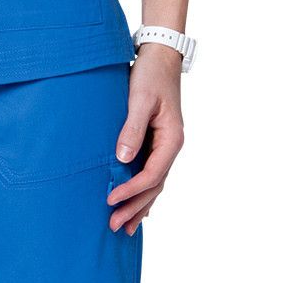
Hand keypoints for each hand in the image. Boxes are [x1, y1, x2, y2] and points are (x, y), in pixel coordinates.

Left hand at [107, 43, 184, 234]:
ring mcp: (165, 145)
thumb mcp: (140, 99)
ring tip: (124, 226)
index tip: (110, 199)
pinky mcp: (156, 141)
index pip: (152, 175)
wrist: (160, 56)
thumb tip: (123, 159)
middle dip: (135, 207)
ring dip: (139, 205)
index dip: (131, 190)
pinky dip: (143, 190)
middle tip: (114, 226)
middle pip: (155, 186)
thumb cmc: (150, 74)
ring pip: (154, 183)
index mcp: (172, 139)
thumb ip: (132, 129)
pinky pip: (151, 172)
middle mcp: (171, 146)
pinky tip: (136, 205)